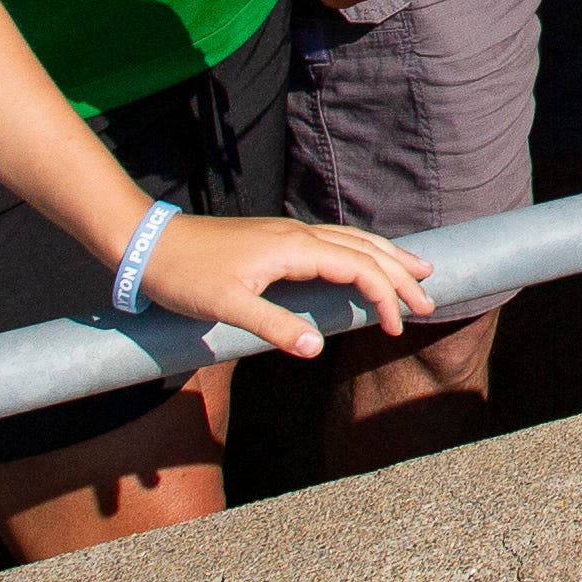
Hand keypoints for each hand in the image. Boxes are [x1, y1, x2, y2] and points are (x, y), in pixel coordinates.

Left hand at [132, 212, 434, 353]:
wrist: (150, 245)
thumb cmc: (185, 275)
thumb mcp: (226, 307)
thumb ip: (274, 326)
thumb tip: (317, 348)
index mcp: (293, 248)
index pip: (356, 268)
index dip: (383, 296)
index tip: (395, 326)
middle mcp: (298, 234)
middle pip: (364, 250)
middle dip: (400, 274)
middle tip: (430, 299)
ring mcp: (288, 233)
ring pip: (352, 240)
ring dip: (387, 256)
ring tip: (418, 268)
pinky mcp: (277, 238)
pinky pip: (335, 240)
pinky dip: (362, 250)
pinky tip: (365, 259)